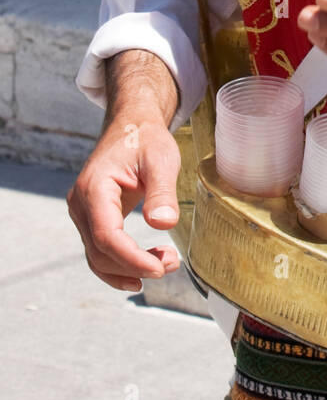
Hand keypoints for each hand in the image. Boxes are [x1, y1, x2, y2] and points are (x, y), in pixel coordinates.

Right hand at [67, 115, 181, 291]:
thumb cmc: (145, 139)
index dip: (132, 258)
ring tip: (165, 264)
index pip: (107, 236)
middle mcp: (81, 203)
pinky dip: (118, 265)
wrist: (131, 127)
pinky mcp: (91, 218)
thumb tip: (163, 224)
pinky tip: (141, 272)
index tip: (160, 268)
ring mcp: (82, 212)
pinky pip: (99, 250)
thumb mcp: (161, 159)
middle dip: (135, 266)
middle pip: (100, 251)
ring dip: (128, 269)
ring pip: (97, 256)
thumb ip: (162, 191)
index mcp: (94, 188)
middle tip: (171, 264)